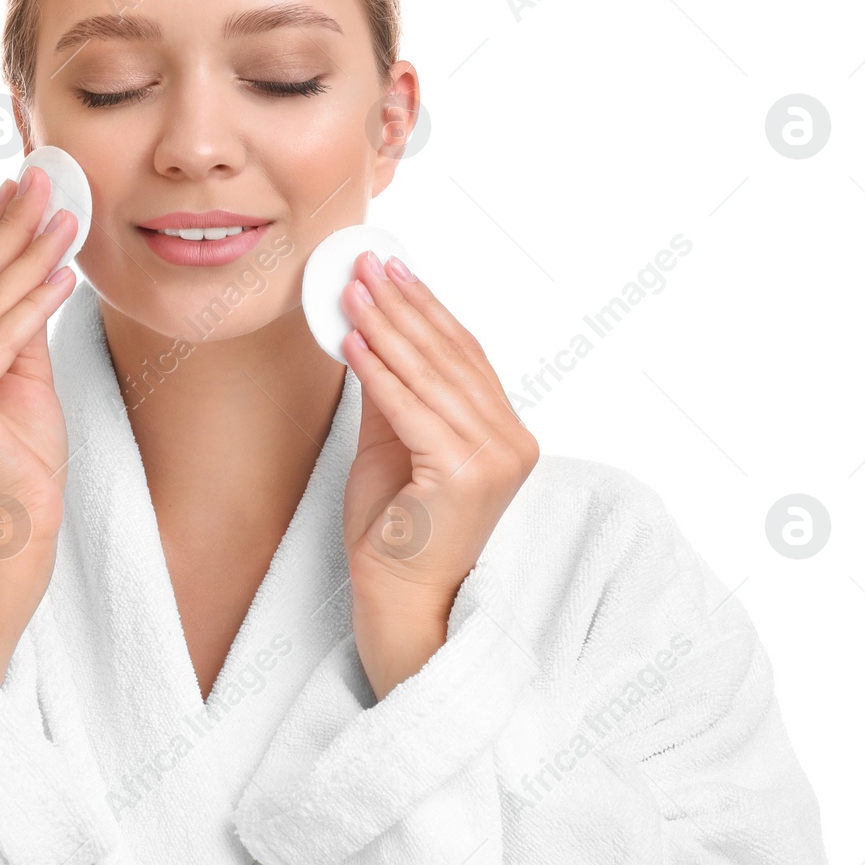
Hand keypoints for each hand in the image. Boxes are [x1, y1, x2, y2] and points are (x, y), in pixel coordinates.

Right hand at [0, 164, 78, 681]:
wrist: (10, 540)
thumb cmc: (19, 467)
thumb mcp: (21, 380)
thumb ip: (16, 327)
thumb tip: (36, 265)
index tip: (23, 185)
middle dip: (10, 225)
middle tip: (45, 176)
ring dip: (28, 253)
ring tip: (65, 211)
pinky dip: (32, 302)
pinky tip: (61, 270)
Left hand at [338, 249, 537, 698]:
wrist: (399, 601)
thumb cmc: (394, 533)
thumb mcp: (393, 446)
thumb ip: (393, 392)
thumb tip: (371, 329)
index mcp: (506, 435)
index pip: (465, 356)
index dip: (427, 308)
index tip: (393, 268)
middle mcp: (512, 443)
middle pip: (451, 357)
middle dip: (403, 305)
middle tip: (367, 263)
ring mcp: (495, 460)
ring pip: (431, 376)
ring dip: (387, 327)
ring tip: (352, 290)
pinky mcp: (465, 475)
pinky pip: (412, 410)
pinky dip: (380, 372)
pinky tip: (354, 340)